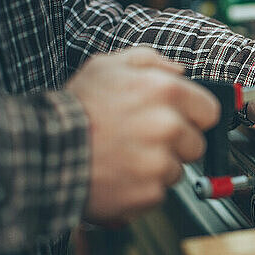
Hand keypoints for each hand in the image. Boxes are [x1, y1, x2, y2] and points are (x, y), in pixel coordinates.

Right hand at [67, 47, 218, 223]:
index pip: (210, 111)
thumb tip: (181, 71)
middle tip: (144, 139)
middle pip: (197, 144)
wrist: (44, 151)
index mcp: (166, 92)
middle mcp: (168, 127)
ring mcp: (160, 163)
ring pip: (178, 170)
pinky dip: (143, 188)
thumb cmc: (77, 108)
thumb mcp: (109, 66)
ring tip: (127, 156)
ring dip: (158, 167)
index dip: (194, 116)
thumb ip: (152, 62)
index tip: (181, 120)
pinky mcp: (149, 193)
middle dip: (177, 143)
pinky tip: (122, 174)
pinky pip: (159, 192)